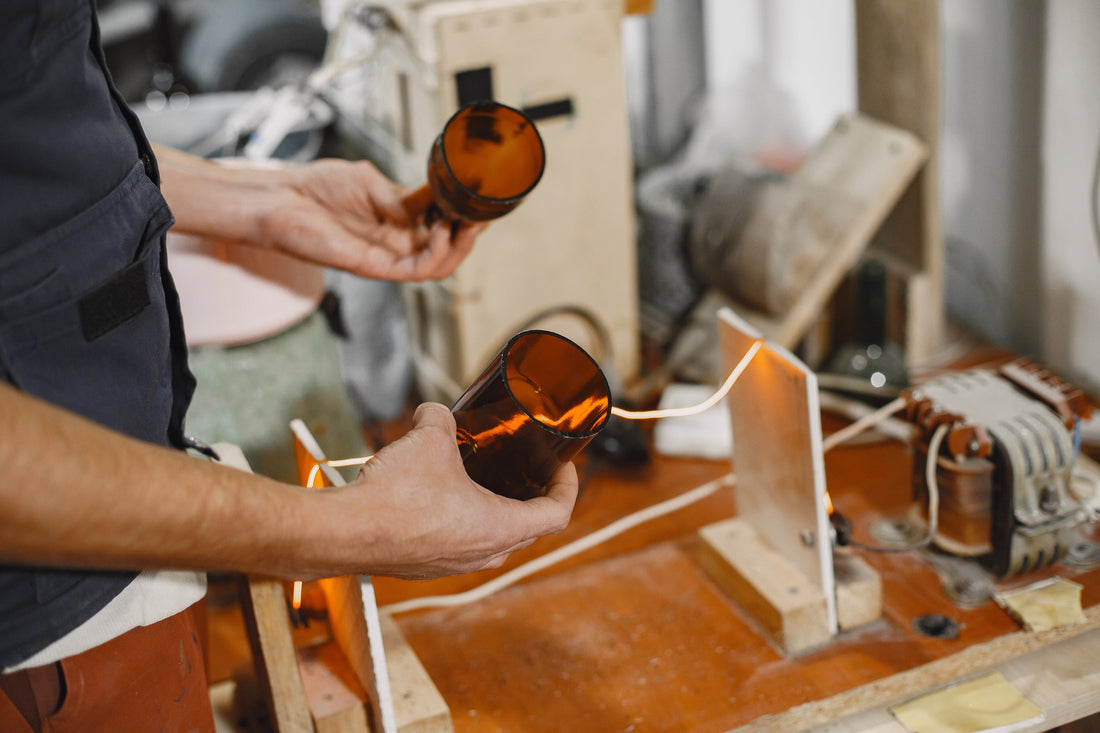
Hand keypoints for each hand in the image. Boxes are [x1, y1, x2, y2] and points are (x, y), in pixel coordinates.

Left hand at [261, 159, 486, 280]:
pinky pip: (413, 271)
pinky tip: (442, 232)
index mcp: (397, 224)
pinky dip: (435, 254)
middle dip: (469, 236)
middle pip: (446, 253)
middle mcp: (394, 244)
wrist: (282, 199)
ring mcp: (384, 257)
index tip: (479, 202)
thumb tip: (435, 196)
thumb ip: (404, 196)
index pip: (442, 229)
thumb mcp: (371, 183)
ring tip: (467, 225)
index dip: (464, 219)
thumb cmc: (316, 188)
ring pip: (436, 268)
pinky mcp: (371, 266)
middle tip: (481, 217)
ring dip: (458, 249)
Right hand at [307, 403, 578, 579]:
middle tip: (527, 471)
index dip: (567, 487)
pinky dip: (462, 524)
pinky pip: (459, 546)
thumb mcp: (430, 439)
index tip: (563, 467)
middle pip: (529, 530)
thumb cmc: (396, 495)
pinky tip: (442, 499)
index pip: (557, 514)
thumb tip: (435, 411)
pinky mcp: (426, 567)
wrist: (345, 533)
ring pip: (492, 541)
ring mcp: (455, 565)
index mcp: (501, 527)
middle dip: (532, 499)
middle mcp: (484, 554)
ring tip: (484, 481)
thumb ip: (441, 419)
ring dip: (495, 513)